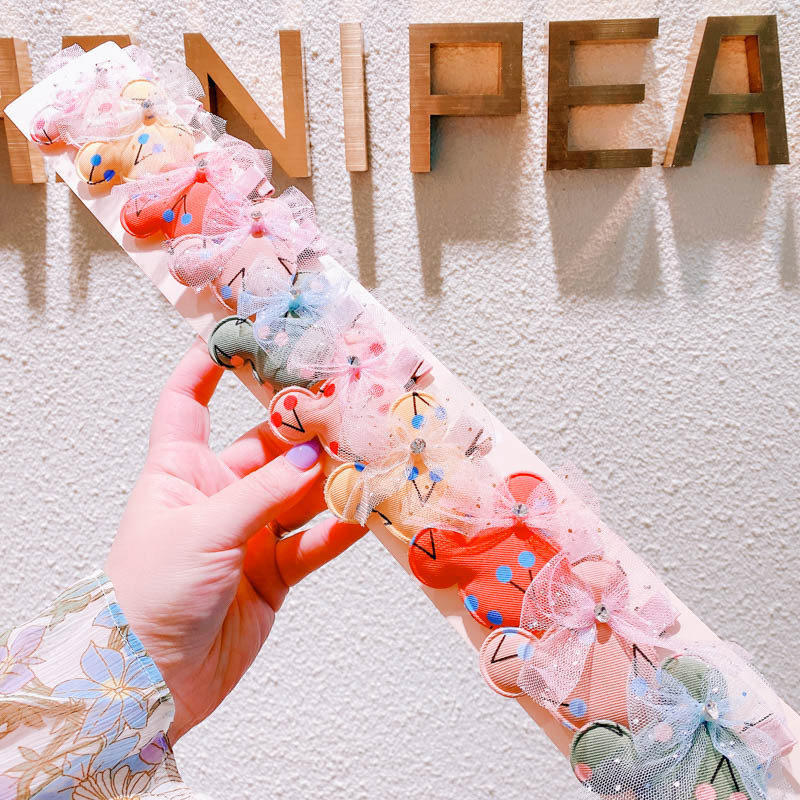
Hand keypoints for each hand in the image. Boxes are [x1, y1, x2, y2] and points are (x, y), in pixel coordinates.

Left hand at [105, 339, 365, 740]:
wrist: (149, 683)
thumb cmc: (148, 594)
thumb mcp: (203, 528)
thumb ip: (264, 490)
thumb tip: (313, 455)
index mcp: (179, 471)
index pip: (186, 403)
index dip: (205, 367)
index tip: (240, 336)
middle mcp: (217, 495)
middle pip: (265, 447)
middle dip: (303, 430)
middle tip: (345, 408)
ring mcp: (247, 533)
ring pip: (298, 493)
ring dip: (332, 479)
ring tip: (370, 457)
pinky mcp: (272, 571)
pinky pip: (312, 542)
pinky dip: (340, 529)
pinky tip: (368, 513)